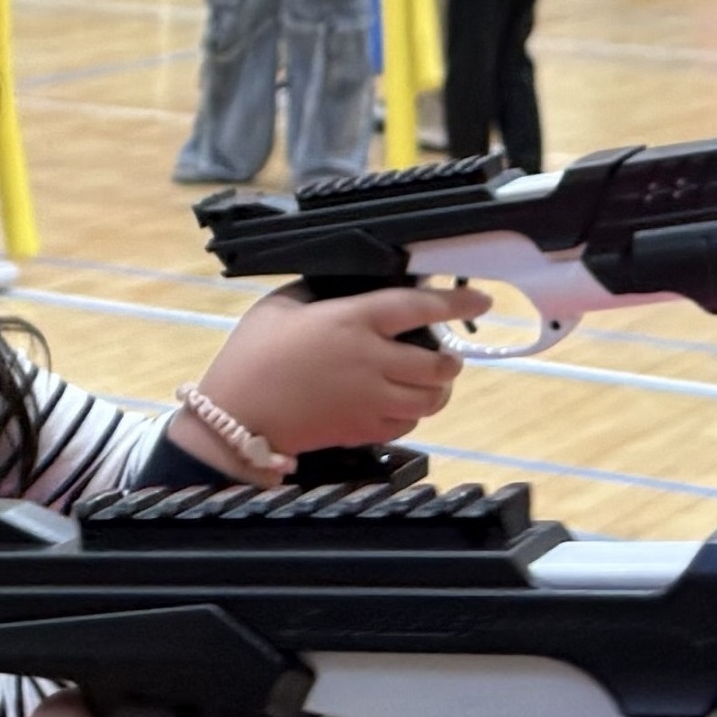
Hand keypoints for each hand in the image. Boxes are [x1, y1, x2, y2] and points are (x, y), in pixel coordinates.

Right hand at [183, 282, 479, 465]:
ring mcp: (369, 399)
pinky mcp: (362, 429)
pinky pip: (408, 423)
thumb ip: (319, 293)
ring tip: (430, 381)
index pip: (419, 307)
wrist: (236, 416)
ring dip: (438, 388)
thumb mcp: (280, 307)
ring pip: (432, 398)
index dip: (456, 301)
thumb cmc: (251, 356)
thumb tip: (346, 287)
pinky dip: (412, 413)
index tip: (480, 298)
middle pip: (439, 362)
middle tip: (445, 353)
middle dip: (450, 358)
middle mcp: (369, 360)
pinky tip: (399, 404)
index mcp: (350, 320)